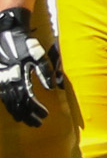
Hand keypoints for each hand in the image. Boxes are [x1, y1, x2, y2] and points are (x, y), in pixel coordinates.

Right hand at [0, 7, 60, 126]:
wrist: (5, 34)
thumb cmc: (24, 44)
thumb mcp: (37, 55)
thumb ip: (44, 71)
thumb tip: (51, 88)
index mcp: (18, 77)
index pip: (28, 99)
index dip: (36, 109)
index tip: (45, 116)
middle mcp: (7, 81)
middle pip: (18, 104)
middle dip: (28, 115)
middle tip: (37, 124)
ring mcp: (0, 81)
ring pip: (9, 103)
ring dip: (18, 113)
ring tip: (27, 121)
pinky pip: (2, 97)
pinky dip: (9, 106)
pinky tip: (14, 112)